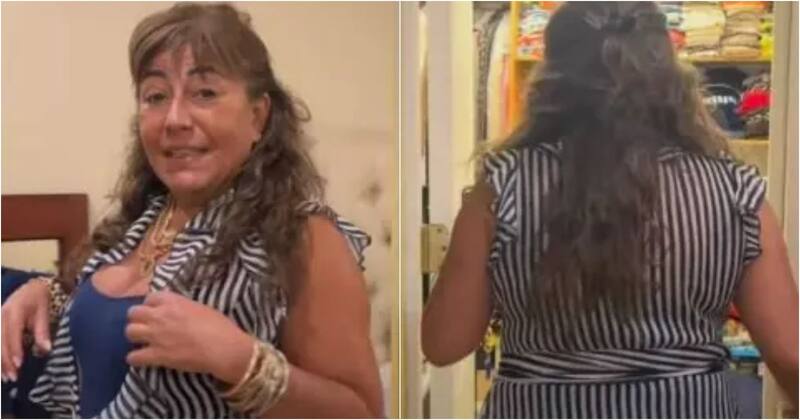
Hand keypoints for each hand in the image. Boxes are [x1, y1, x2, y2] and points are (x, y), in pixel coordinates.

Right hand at [1, 278, 51, 380]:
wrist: (29, 287)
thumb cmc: (38, 299)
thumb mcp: (44, 312)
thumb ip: (42, 331)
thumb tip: (46, 349)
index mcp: (14, 311)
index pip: (12, 333)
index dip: (14, 349)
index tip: (19, 364)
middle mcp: (1, 316)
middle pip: (0, 342)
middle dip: (5, 361)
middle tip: (13, 377)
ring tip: (5, 377)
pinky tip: (0, 368)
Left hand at [125, 291, 253, 383]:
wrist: (223, 347)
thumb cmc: (219, 326)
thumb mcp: (200, 307)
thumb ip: (183, 308)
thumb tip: (177, 314)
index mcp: (172, 301)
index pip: (150, 298)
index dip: (151, 306)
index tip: (156, 312)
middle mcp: (160, 315)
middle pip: (133, 313)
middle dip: (137, 319)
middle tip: (146, 327)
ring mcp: (156, 335)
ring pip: (130, 332)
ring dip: (135, 337)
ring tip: (143, 342)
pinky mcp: (156, 355)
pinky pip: (133, 357)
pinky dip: (136, 358)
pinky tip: (142, 359)